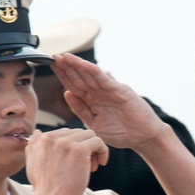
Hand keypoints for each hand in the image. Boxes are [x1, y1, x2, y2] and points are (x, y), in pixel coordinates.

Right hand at [24, 127, 108, 194]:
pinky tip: (101, 163)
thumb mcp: (32, 163)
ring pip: (89, 135)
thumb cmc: (45, 188)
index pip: (65, 133)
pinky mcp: (79, 150)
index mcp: (40, 138)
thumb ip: (35, 146)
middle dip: (84, 147)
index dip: (73, 146)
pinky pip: (98, 141)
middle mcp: (50, 137)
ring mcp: (65, 143)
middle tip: (85, 166)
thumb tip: (38, 132)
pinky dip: (102, 151)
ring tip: (91, 167)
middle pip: (77, 133)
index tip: (75, 162)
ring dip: (93, 150)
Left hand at [52, 54, 169, 150]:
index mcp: (93, 101)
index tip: (51, 67)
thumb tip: (67, 93)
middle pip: (79, 77)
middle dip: (66, 67)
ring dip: (77, 65)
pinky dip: (92, 71)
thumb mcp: (95, 124)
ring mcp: (109, 90)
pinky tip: (82, 64)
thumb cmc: (122, 133)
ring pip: (89, 75)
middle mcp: (100, 93)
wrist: (144, 138)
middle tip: (52, 56)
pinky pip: (103, 79)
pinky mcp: (119, 90)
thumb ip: (81, 110)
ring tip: (64, 57)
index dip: (62, 76)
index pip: (74, 86)